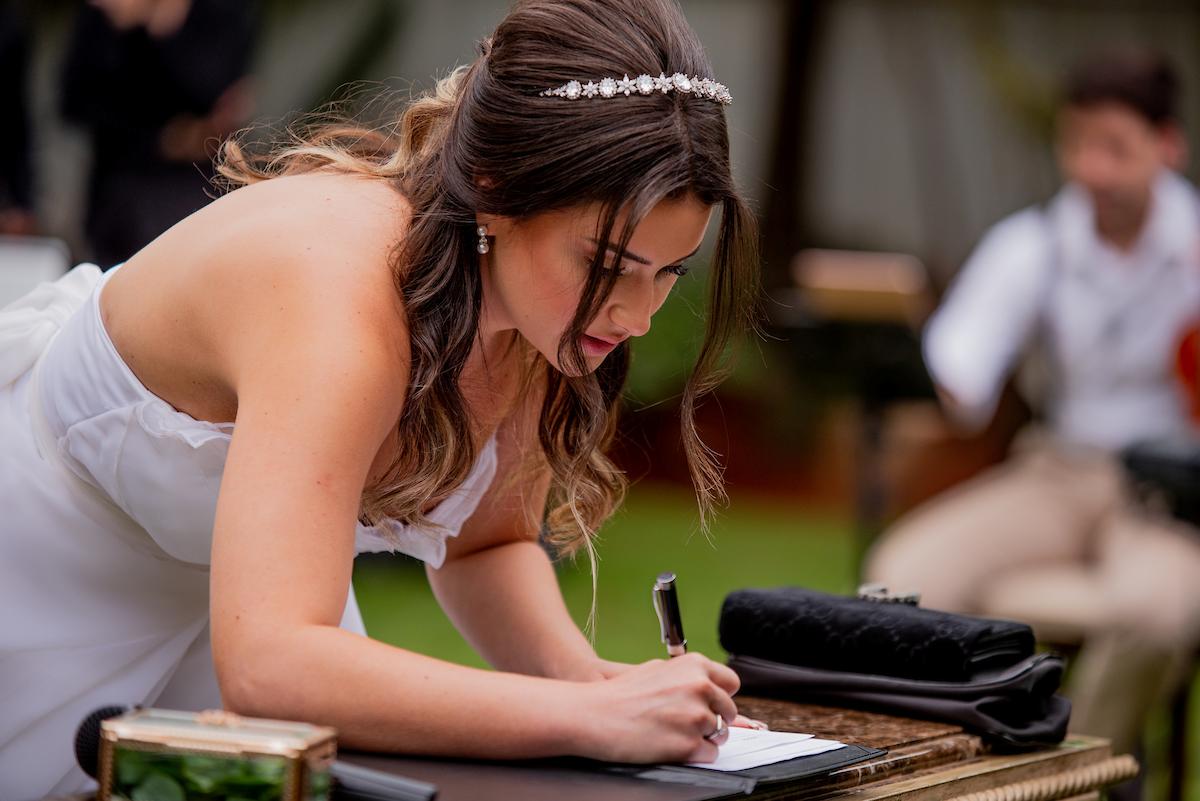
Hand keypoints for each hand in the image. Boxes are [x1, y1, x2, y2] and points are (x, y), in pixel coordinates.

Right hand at [570, 652, 739, 763]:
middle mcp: (700, 687)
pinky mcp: (689, 745)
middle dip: (712, 718)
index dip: (720, 696)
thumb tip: (713, 688)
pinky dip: (694, 754)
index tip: (710, 703)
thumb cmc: (620, 693)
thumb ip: (687, 676)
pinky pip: (709, 755)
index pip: (731, 683)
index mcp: (695, 666)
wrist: (594, 714)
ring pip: (720, 734)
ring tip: (672, 732)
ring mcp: (696, 717)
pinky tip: (671, 745)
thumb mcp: (657, 669)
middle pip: (728, 711)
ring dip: (701, 737)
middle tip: (684, 722)